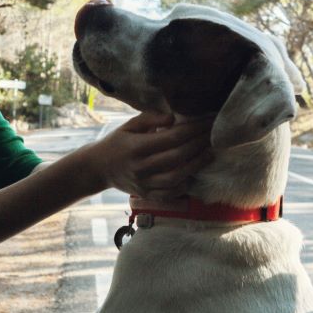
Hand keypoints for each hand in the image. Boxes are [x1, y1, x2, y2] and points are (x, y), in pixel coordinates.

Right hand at [89, 111, 212, 198]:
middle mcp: (141, 167)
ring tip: (210, 153)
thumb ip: (151, 118)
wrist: (99, 168)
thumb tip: (174, 117)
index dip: (193, 130)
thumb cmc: (118, 142)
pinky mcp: (147, 195)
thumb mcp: (130, 125)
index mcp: (137, 146)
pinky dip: (184, 184)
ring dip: (196, 165)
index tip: (207, 122)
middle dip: (199, 145)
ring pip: (176, 177)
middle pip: (177, 157)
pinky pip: (170, 194)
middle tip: (213, 135)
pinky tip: (194, 173)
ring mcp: (144, 184)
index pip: (171, 138)